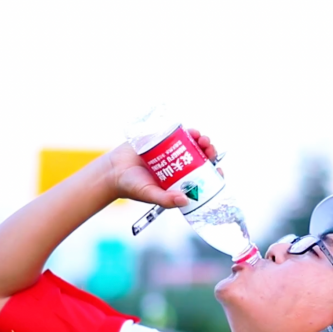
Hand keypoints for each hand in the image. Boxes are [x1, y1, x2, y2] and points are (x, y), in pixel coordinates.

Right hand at [105, 129, 221, 207]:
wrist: (113, 170)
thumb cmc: (132, 186)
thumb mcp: (150, 195)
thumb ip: (166, 199)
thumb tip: (185, 200)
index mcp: (180, 181)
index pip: (203, 178)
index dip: (214, 174)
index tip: (219, 171)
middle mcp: (178, 167)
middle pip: (201, 159)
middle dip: (209, 153)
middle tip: (209, 149)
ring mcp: (171, 152)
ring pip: (193, 145)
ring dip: (202, 141)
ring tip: (202, 139)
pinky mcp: (162, 140)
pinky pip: (179, 134)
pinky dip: (188, 132)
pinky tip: (192, 131)